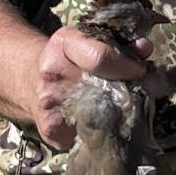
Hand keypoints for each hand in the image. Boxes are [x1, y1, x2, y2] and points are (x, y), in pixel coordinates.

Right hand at [25, 24, 154, 149]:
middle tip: (135, 90)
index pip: (101, 58)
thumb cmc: (71, 59)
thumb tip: (145, 49)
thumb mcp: (91, 40)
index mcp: (62, 45)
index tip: (139, 70)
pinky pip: (89, 134)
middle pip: (103, 88)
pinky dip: (103, 129)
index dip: (128, 66)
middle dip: (127, 90)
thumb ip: (121, 44)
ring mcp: (49, 104)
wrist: (31, 81)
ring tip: (121, 105)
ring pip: (99, 115)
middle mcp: (51, 74)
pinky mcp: (51, 130)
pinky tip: (103, 121)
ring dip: (119, 113)